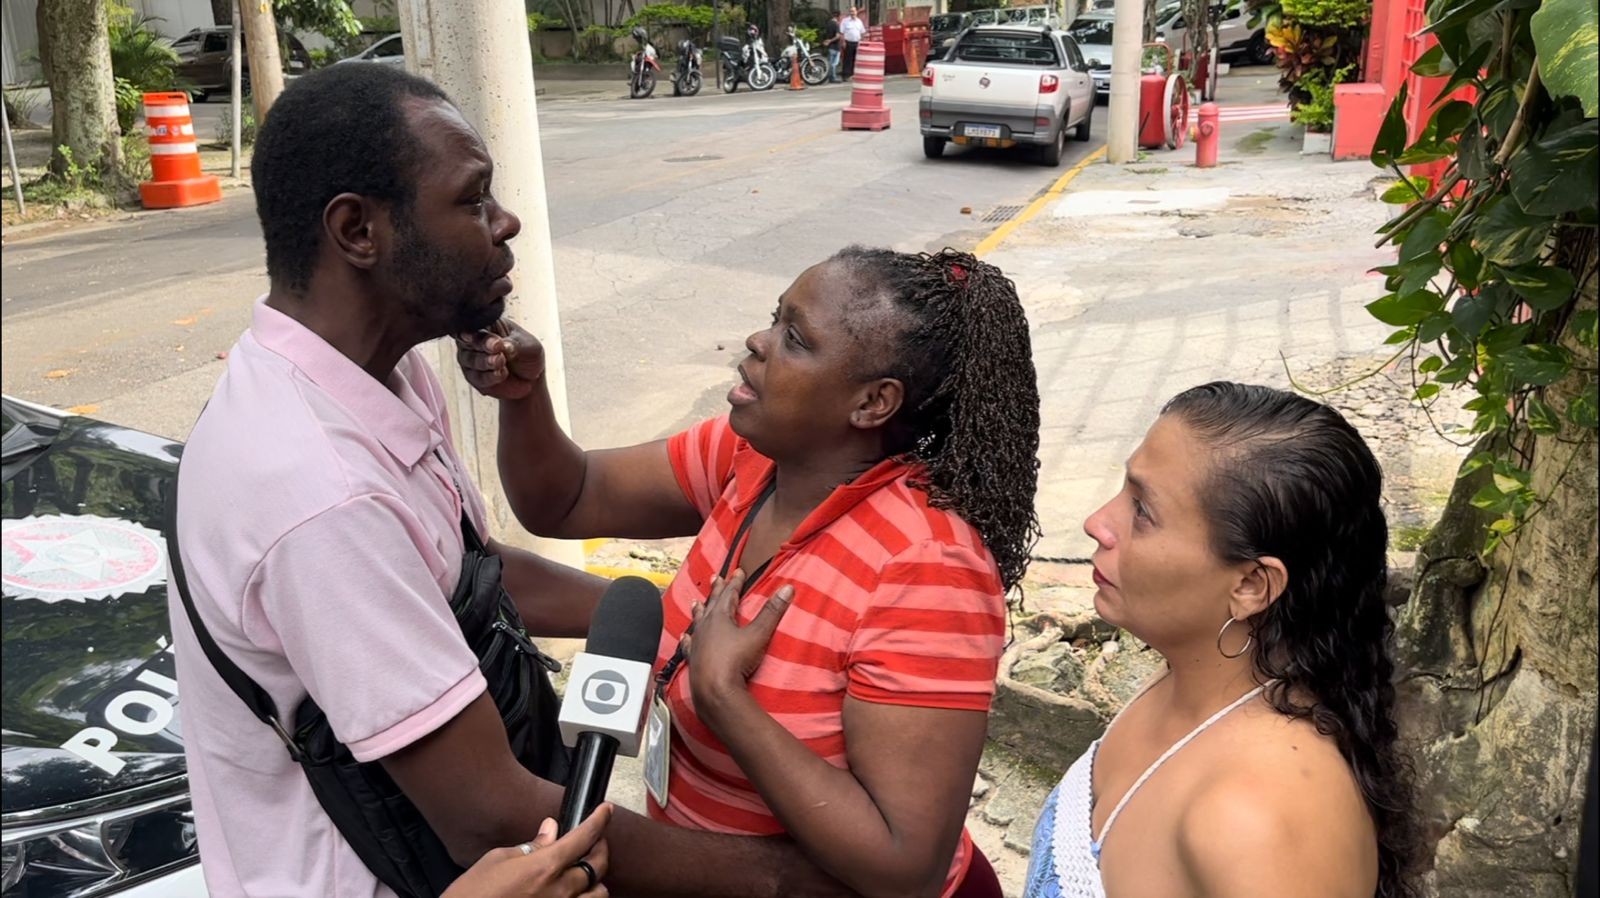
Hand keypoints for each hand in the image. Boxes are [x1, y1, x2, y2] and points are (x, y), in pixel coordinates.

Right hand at [441, 804, 611, 897]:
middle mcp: (559, 892)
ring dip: (595, 880)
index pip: (584, 837)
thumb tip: (549, 830)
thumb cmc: (471, 895)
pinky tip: (574, 892)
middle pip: (597, 866)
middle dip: (600, 848)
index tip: (605, 810)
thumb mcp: (496, 861)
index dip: (599, 820)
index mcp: (544, 868)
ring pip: (599, 894)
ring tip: (584, 872)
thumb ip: (530, 845)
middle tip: (595, 840)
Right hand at [456, 319, 545, 400]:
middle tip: (498, 348)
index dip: (476, 330)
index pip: (474, 324)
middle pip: (467, 341)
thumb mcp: (529, 346)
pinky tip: (502, 374)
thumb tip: (502, 345)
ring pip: (469, 359)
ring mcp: (471, 359)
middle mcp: (475, 341)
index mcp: (487, 325)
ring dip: (486, 361)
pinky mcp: (474, 378)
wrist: (532, 378)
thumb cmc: (528, 355)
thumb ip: (515, 345)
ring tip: (501, 361)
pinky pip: (476, 377)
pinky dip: (489, 376)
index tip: (485, 336)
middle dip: (482, 345)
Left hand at [684, 570, 793, 716]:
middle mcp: (706, 627)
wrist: (714, 689)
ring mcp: (697, 643)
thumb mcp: (758, 634)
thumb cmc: (736, 660)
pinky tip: (685, 637)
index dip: (735, 582)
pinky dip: (688, 639)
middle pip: (712, 604)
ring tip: (695, 602)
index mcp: (720, 617)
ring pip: (697, 622)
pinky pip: (689, 645)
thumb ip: (772, 611)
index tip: (738, 571)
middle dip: (716, 590)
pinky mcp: (693, 659)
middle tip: (715, 577)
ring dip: (699, 611)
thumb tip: (787, 588)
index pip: (729, 594)